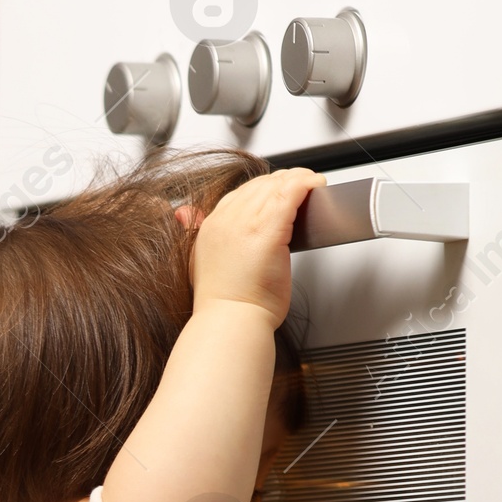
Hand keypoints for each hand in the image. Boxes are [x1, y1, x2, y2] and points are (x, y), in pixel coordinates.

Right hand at [182, 167, 323, 326]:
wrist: (229, 322)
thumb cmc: (225, 304)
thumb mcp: (202, 262)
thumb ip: (197, 232)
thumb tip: (184, 214)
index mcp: (211, 226)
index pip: (240, 194)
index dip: (263, 189)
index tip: (279, 193)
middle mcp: (225, 219)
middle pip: (259, 185)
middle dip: (283, 181)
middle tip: (302, 186)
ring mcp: (246, 223)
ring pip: (276, 185)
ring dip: (298, 179)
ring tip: (312, 185)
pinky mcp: (268, 230)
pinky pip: (291, 193)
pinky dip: (306, 184)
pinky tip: (316, 185)